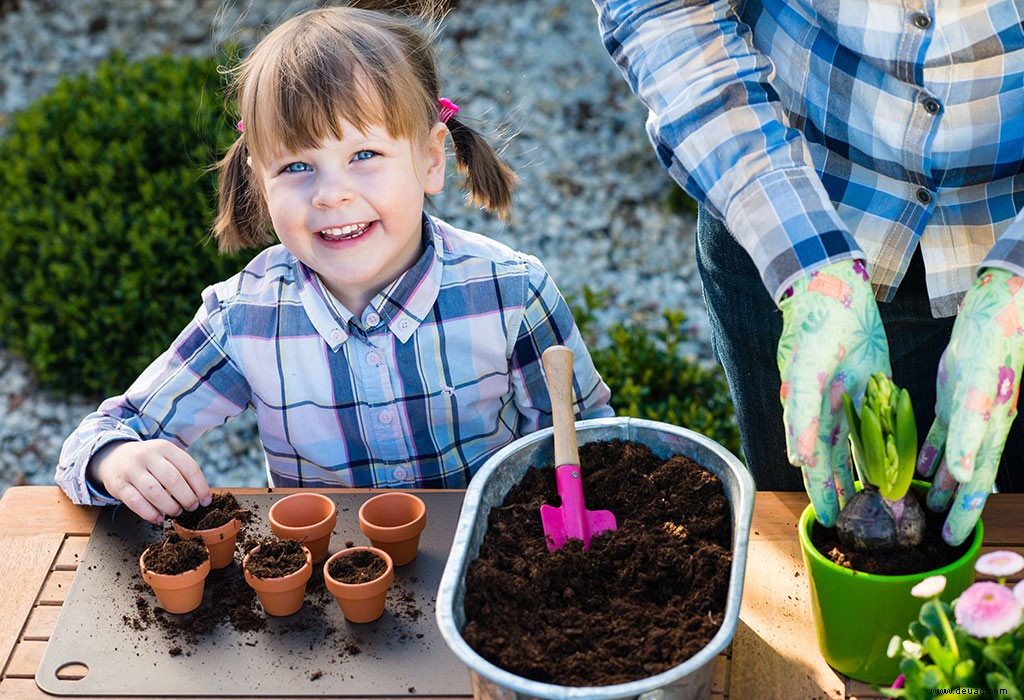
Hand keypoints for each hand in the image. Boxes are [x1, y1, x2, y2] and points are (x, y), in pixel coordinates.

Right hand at [88, 440, 211, 523]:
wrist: (114, 458)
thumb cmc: (148, 462)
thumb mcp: (165, 457)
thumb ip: (181, 471)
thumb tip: (201, 496)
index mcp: (164, 447)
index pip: (189, 467)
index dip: (200, 487)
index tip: (206, 501)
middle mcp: (147, 456)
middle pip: (172, 479)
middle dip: (186, 497)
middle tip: (192, 507)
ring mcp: (131, 470)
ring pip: (154, 491)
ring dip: (169, 506)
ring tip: (176, 512)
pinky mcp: (119, 485)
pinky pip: (135, 502)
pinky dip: (149, 513)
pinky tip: (158, 518)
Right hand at [777, 259, 890, 526]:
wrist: (832, 290)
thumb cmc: (811, 331)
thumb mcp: (803, 374)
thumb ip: (801, 418)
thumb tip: (798, 460)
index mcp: (804, 412)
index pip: (811, 462)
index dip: (819, 490)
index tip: (828, 519)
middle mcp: (825, 411)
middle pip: (833, 461)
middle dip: (839, 490)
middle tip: (850, 521)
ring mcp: (849, 400)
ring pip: (856, 446)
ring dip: (861, 473)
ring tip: (870, 501)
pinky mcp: (870, 386)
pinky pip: (877, 423)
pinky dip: (883, 444)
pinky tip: (892, 460)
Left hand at [918, 268, 1023, 545]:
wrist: (995, 312)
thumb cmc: (991, 347)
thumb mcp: (977, 388)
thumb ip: (970, 430)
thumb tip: (960, 471)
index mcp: (988, 432)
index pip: (977, 482)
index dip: (966, 512)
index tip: (953, 539)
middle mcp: (980, 428)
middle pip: (966, 477)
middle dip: (953, 506)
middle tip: (935, 532)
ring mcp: (968, 413)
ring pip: (953, 457)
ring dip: (941, 482)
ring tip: (925, 505)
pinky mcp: (955, 397)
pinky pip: (941, 431)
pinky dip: (930, 450)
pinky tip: (921, 465)